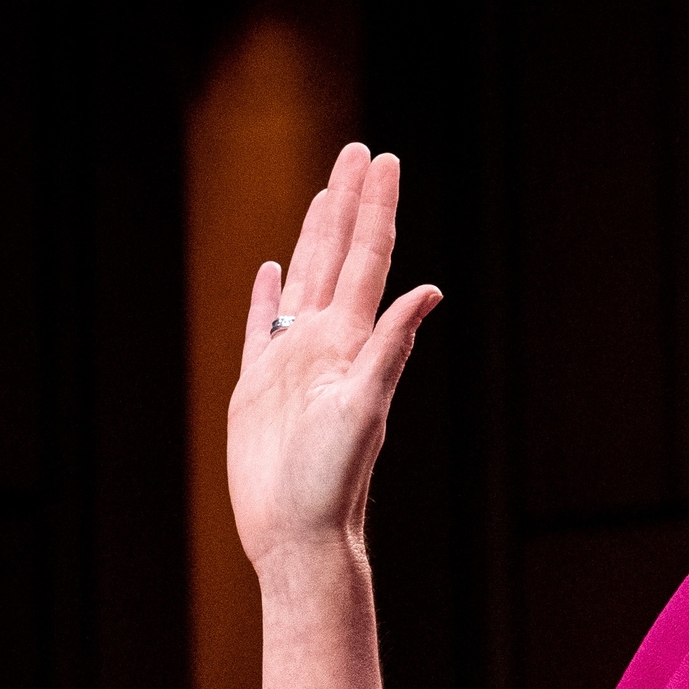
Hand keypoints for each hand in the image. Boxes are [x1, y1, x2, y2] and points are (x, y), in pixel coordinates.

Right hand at [224, 144, 442, 571]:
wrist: (300, 536)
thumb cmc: (334, 483)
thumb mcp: (365, 410)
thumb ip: (391, 349)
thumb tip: (429, 291)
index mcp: (351, 342)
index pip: (367, 258)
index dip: (374, 208)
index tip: (382, 159)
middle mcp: (325, 344)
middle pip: (338, 256)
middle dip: (348, 203)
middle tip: (360, 152)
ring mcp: (291, 362)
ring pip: (305, 281)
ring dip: (314, 235)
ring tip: (325, 194)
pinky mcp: (258, 388)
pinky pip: (262, 327)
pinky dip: (267, 297)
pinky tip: (271, 272)